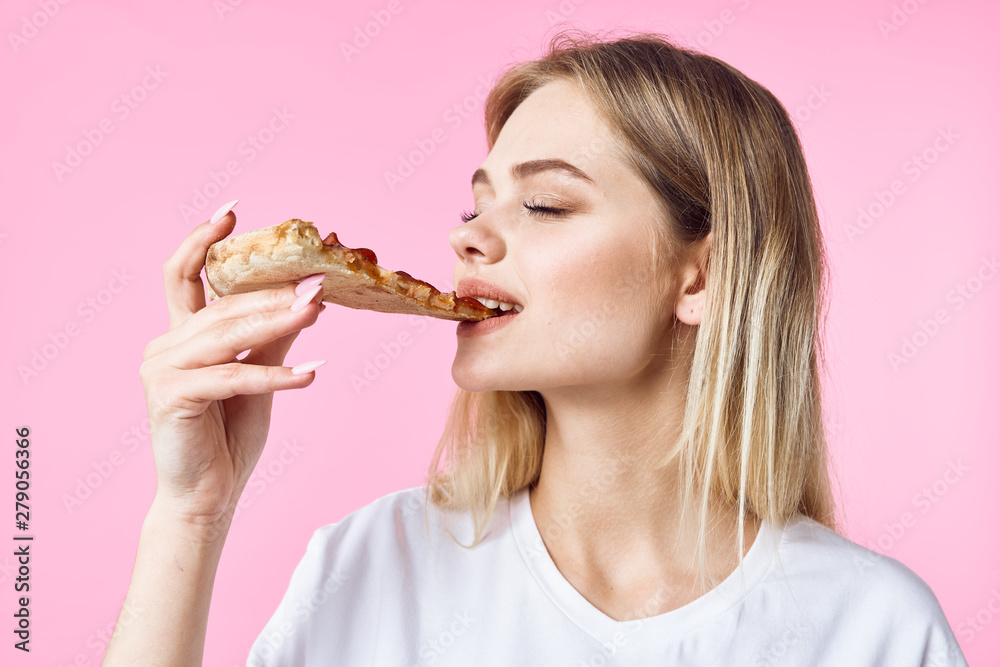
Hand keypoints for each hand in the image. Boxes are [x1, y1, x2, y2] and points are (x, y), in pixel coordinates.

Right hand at [139, 202, 326, 529]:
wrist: (207, 496)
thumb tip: (308, 299)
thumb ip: (272, 338)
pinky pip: (234, 376)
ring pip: (228, 335)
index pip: (184, 275)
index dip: (204, 239)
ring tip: (317, 312)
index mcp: (180, 336)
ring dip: (277, 323)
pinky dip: (275, 375)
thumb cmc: (228, 436)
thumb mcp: (257, 377)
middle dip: (272, 293)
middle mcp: (164, 346)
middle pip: (222, 305)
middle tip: (318, 282)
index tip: (230, 209)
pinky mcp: (172, 397)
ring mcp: (163, 370)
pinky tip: (311, 373)